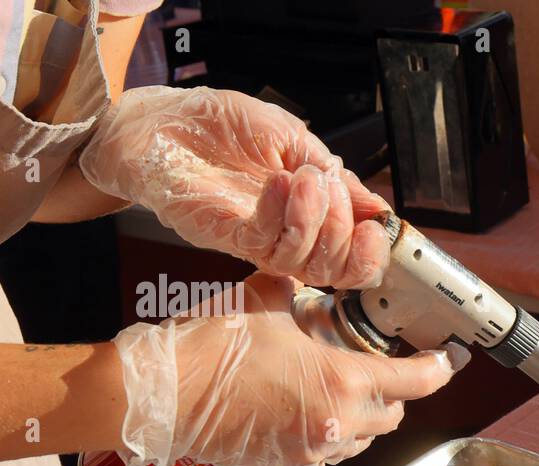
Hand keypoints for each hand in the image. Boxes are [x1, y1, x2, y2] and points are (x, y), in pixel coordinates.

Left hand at [80, 86, 390, 288]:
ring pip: (305, 264)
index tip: (375, 226)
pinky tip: (277, 181)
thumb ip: (335, 175)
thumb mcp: (294, 140)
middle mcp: (288, 236)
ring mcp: (258, 241)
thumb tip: (375, 207)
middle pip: (334, 271)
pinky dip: (280, 213)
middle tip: (329, 186)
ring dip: (315, 220)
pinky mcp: (227, 238)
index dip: (371, 252)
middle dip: (344, 230)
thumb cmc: (221, 127)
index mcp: (311, 216)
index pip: (352, 258)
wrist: (163, 121)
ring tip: (303, 178)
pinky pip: (265, 243)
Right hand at [114, 273, 469, 465]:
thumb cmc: (215, 346)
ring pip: (360, 441)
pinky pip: (323, 458)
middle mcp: (338, 424)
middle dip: (390, 394)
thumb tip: (301, 278)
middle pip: (390, 416)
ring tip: (334, 393)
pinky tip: (303, 419)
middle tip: (377, 372)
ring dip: (358, 419)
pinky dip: (324, 440)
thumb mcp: (266, 302)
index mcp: (345, 381)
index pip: (416, 381)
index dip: (439, 369)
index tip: (450, 360)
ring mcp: (312, 452)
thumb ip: (297, 292)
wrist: (165, 393)